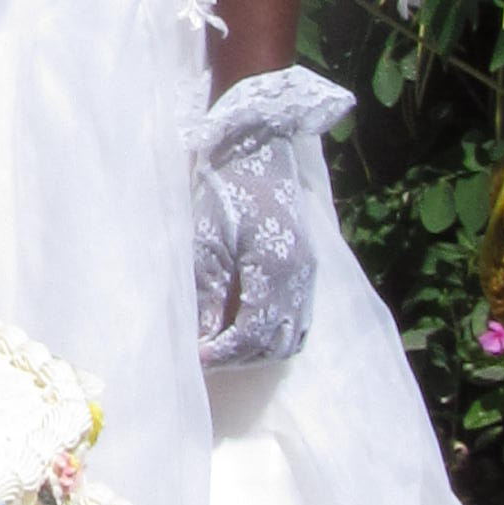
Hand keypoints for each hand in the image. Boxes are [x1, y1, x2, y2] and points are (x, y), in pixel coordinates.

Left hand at [192, 72, 321, 365]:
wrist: (257, 144)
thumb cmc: (226, 187)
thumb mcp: (208, 239)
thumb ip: (210, 292)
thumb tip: (205, 337)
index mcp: (275, 270)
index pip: (253, 334)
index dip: (224, 353)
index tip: (196, 359)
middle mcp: (299, 277)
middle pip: (275, 343)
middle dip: (239, 356)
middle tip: (206, 356)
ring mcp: (307, 272)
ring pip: (291, 336)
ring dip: (258, 349)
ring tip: (224, 345)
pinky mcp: (307, 265)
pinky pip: (299, 319)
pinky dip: (275, 333)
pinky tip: (248, 327)